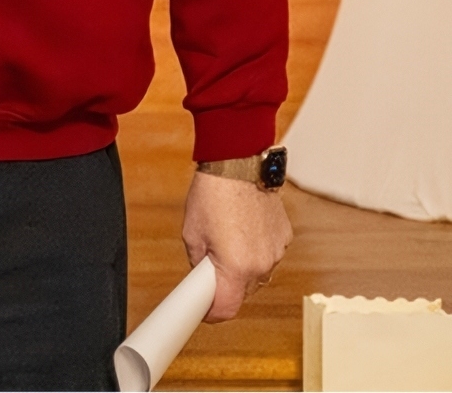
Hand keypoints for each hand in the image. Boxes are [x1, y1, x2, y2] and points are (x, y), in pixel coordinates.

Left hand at [183, 170, 292, 320]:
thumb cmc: (213, 194)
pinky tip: (242, 231)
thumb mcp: (192, 233)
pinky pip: (268, 257)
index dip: (210, 312)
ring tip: (225, 241)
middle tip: (207, 267)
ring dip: (241, 269)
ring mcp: (277, 252)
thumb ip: (198, 262)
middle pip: (243, 293)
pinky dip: (255, 252)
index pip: (226, 308)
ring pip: (257, 276)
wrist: (239, 164)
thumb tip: (202, 276)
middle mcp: (262, 264)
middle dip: (224, 286)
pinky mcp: (285, 239)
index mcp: (237, 266)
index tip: (202, 311)